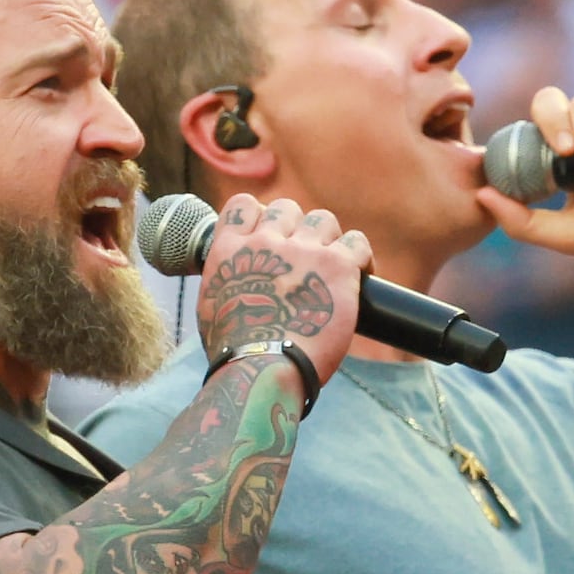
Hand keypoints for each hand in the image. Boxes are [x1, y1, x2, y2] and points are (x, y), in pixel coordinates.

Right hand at [196, 195, 370, 382]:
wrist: (262, 368)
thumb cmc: (235, 352)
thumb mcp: (212, 307)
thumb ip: (227, 283)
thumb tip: (237, 287)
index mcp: (229, 250)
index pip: (244, 206)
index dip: (260, 217)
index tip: (270, 236)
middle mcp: (266, 242)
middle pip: (287, 208)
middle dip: (296, 228)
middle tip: (303, 259)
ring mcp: (303, 251)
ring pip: (323, 220)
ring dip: (328, 240)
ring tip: (332, 269)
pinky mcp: (337, 266)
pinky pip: (357, 243)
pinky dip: (361, 257)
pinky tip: (361, 276)